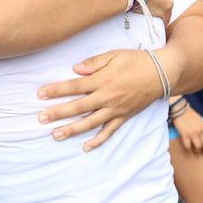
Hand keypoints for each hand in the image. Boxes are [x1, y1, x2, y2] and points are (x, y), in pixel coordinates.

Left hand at [37, 49, 160, 150]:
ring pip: (90, 123)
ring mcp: (115, 109)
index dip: (56, 90)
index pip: (74, 87)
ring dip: (72, 130)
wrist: (161, 72)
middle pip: (78, 107)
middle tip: (41, 119)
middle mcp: (107, 97)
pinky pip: (109, 131)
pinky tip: (86, 147)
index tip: (40, 95)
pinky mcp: (124, 116)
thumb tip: (75, 70)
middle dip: (58, 113)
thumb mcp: (114, 55)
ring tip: (56, 135)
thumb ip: (93, 63)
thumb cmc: (136, 60)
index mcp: (102, 80)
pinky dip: (98, 140)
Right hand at [171, 105, 202, 155]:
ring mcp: (192, 134)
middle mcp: (200, 131)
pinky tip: (188, 148)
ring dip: (197, 151)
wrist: (180, 110)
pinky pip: (188, 146)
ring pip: (198, 147)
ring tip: (196, 152)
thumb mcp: (201, 120)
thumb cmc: (190, 114)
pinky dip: (188, 149)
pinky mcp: (185, 135)